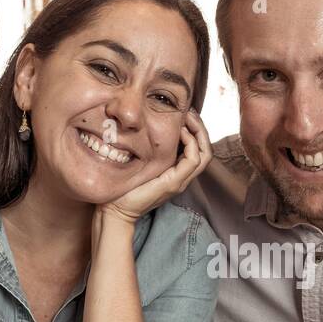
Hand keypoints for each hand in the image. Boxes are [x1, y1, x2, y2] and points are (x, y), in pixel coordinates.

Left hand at [98, 110, 213, 225]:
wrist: (116, 209)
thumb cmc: (124, 186)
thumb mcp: (139, 162)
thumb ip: (147, 148)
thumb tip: (144, 125)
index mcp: (176, 172)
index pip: (198, 148)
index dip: (196, 129)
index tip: (184, 113)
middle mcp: (182, 176)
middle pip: (206, 149)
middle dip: (201, 128)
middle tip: (190, 111)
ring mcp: (180, 181)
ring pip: (204, 153)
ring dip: (199, 132)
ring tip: (187, 118)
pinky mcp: (174, 183)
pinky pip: (192, 160)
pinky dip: (190, 143)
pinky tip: (179, 131)